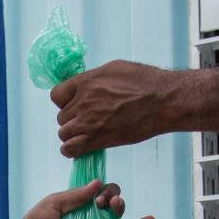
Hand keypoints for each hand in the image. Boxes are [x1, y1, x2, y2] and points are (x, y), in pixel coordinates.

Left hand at [6, 181, 153, 218]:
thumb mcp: (53, 202)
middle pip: (114, 204)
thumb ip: (75, 195)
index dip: (106, 192)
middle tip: (106, 205)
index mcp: (83, 202)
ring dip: (126, 214)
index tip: (97, 200)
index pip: (103, 191)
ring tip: (124, 211)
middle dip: (115, 200)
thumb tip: (98, 183)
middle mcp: (93, 217)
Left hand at [52, 60, 185, 156]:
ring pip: (64, 134)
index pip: (57, 96)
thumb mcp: (114, 69)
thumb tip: (87, 85)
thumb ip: (94, 79)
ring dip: (73, 135)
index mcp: (85, 82)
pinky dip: (72, 150)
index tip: (74, 104)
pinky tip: (82, 146)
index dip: (64, 101)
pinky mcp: (98, 139)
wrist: (162, 101)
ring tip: (86, 133)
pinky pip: (70, 149)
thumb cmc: (145, 82)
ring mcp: (89, 122)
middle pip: (61, 117)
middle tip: (87, 120)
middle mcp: (82, 102)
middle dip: (72, 119)